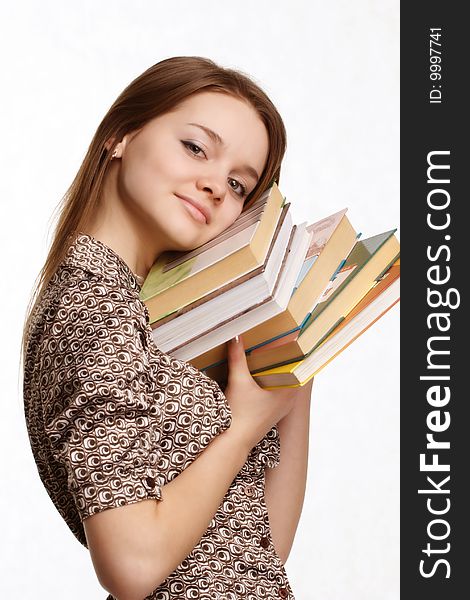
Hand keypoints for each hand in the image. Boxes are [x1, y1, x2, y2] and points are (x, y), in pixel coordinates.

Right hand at [223, 336, 296, 451]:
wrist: (233, 442)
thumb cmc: (240, 415)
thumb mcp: (238, 381)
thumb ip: (237, 357)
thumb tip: (235, 337)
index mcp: (289, 390)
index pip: (301, 365)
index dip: (298, 349)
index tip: (296, 335)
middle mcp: (290, 399)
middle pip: (293, 372)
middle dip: (285, 356)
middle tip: (280, 338)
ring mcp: (282, 407)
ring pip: (285, 382)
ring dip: (277, 369)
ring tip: (269, 352)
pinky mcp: (272, 412)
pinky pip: (278, 391)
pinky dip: (272, 381)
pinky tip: (260, 374)